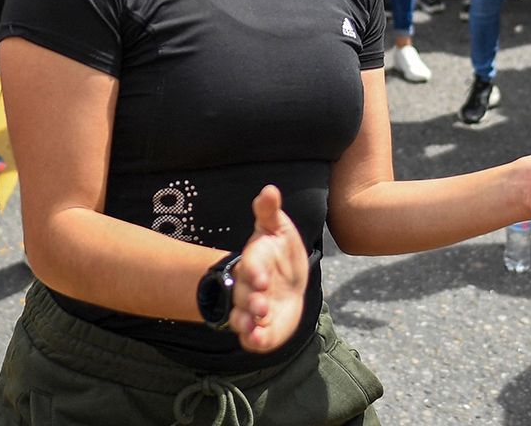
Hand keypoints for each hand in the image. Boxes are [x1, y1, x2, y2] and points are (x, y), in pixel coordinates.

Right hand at [231, 185, 307, 352]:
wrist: (288, 281)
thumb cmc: (280, 252)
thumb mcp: (277, 229)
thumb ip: (269, 212)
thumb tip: (269, 189)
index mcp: (253, 262)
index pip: (250, 266)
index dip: (254, 272)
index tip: (262, 277)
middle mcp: (248, 288)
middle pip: (243, 295)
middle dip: (251, 300)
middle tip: (261, 304)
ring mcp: (252, 310)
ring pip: (242, 318)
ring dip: (247, 322)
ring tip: (257, 324)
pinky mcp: (261, 329)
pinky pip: (253, 338)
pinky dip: (254, 340)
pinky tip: (258, 341)